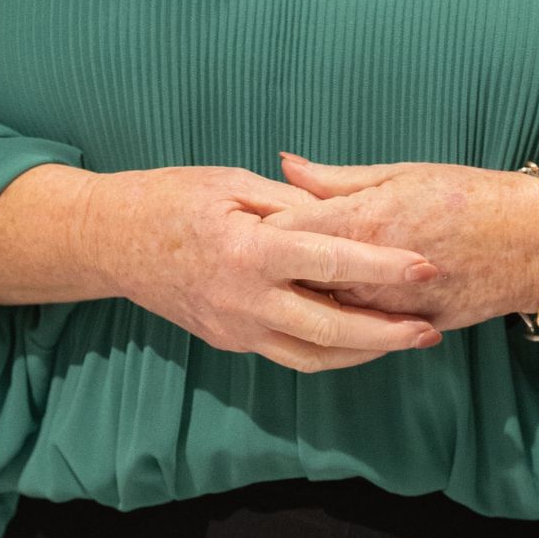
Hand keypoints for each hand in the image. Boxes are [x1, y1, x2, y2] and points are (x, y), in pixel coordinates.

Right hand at [90, 165, 444, 372]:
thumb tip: (342, 213)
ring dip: (364, 353)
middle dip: (387, 334)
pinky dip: (330, 352)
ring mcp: (237, 328)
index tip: (425, 267)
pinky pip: (290, 355)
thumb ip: (291, 202)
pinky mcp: (231, 341)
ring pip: (314, 356)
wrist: (109, 242)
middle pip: (331, 330)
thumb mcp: (231, 181)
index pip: (331, 262)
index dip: (383, 267)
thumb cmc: (170, 199)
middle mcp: (245, 300)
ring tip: (405, 340)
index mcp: (250, 251)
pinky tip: (359, 340)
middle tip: (429, 330)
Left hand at [275, 155, 538, 331]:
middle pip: (297, 280)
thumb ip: (336, 179)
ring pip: (326, 312)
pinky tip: (335, 305)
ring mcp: (391, 307)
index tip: (248, 225)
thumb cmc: (468, 196)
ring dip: (307, 299)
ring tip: (291, 283)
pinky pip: (362, 332)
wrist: (532, 241)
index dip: (260, 229)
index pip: (284, 232)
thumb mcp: (400, 174)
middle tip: (258, 261)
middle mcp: (371, 271)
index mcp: (364, 222)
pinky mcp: (411, 329)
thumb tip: (285, 166)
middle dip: (276, 271)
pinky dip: (345, 319)